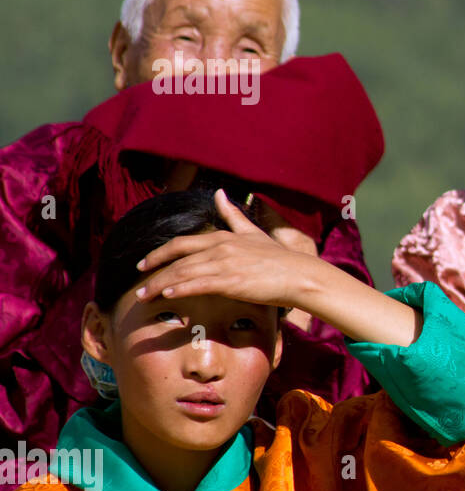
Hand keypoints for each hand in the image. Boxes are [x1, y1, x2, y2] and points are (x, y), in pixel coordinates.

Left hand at [135, 188, 317, 307]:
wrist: (299, 275)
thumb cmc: (278, 258)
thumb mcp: (252, 232)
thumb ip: (232, 215)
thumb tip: (218, 193)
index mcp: (223, 237)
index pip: (182, 243)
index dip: (160, 253)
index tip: (144, 264)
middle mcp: (220, 248)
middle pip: (177, 259)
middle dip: (154, 272)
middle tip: (139, 285)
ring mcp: (225, 264)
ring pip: (183, 273)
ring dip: (160, 285)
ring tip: (144, 297)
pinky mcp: (231, 282)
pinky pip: (199, 285)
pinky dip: (180, 289)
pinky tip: (168, 296)